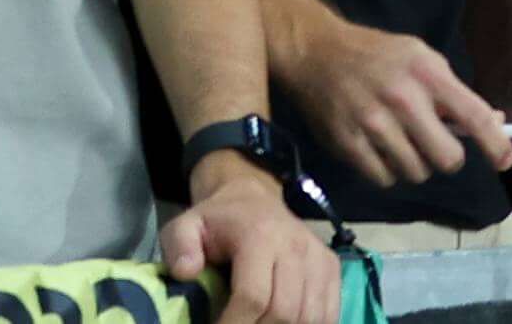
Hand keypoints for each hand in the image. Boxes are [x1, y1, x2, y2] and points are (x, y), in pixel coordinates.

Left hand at [161, 163, 339, 323]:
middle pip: (285, 311)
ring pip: (309, 315)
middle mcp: (297, 246)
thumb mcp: (184, 226)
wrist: (254, 200)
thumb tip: (186, 273)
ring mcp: (319, 257)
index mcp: (260, 236)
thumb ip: (179, 247)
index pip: (254, 296)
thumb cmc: (216, 221)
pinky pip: (328, 311)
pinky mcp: (331, 268)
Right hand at [279, 18, 511, 187]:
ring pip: (415, 172)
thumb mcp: (424, 59)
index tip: (505, 161)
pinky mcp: (347, 144)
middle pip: (446, 158)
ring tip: (405, 143)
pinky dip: (389, 172)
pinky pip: (384, 178)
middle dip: (449, 158)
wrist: (319, 54)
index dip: (495, 143)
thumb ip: (455, 92)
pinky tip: (383, 151)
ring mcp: (373, 125)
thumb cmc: (380, 55)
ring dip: (417, 165)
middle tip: (438, 146)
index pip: (472, 115)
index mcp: (429, 74)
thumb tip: (492, 122)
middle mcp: (403, 100)